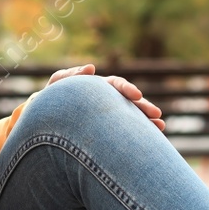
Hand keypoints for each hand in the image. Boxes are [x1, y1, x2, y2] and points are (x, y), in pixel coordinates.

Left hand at [48, 64, 165, 130]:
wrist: (48, 119)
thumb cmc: (53, 99)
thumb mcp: (57, 84)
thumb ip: (70, 74)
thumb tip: (91, 68)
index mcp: (99, 87)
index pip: (116, 85)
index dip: (127, 89)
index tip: (136, 94)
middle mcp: (108, 100)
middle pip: (130, 102)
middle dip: (144, 107)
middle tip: (157, 115)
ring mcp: (110, 116)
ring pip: (132, 117)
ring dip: (147, 122)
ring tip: (160, 127)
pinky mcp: (109, 130)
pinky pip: (126, 133)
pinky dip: (138, 136)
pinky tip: (151, 141)